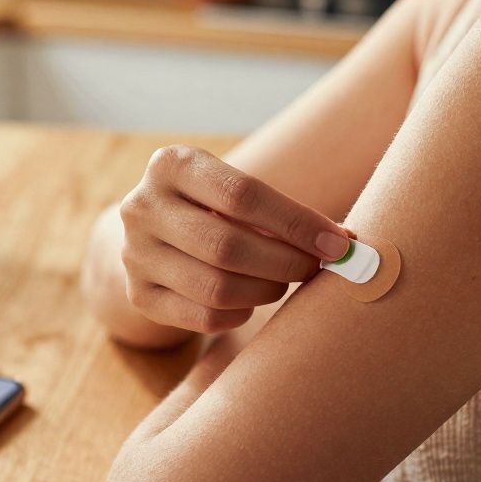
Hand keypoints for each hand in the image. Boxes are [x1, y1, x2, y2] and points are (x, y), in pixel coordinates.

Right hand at [118, 145, 352, 332]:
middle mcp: (142, 206)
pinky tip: (250, 300)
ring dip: (266, 289)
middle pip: (227, 246)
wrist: (153, 235)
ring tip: (282, 281)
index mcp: (171, 164)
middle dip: (285, 262)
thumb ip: (281, 213)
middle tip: (315, 268)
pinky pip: (204, 316)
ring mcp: (134, 254)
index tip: (339, 243)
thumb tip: (346, 244)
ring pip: (217, 287)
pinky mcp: (138, 294)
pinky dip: (240, 313)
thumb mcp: (233, 192)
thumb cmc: (214, 207)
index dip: (297, 223)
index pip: (242, 195)